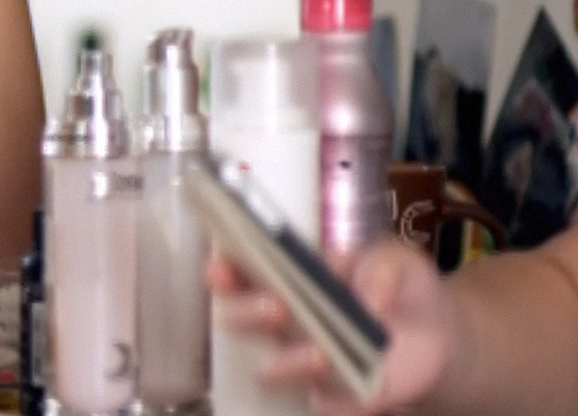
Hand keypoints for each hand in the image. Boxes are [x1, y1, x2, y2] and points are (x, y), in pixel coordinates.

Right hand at [207, 242, 462, 415]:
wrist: (440, 336)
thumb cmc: (403, 288)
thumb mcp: (399, 261)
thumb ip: (383, 269)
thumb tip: (372, 299)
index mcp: (290, 277)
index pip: (242, 272)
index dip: (225, 272)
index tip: (222, 271)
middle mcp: (285, 321)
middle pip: (243, 319)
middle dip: (250, 313)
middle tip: (277, 306)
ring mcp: (305, 362)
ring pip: (274, 369)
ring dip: (289, 363)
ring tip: (320, 354)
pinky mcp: (336, 398)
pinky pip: (325, 406)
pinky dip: (337, 404)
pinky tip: (361, 398)